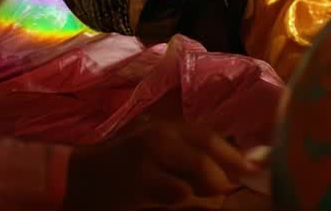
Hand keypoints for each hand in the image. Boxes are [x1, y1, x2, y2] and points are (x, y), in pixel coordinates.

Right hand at [64, 120, 253, 209]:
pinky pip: (175, 199)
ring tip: (197, 197)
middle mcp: (157, 141)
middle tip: (224, 190)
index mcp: (165, 128)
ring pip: (192, 188)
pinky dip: (183, 205)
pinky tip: (171, 203)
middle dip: (221, 181)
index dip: (235, 156)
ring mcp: (144, 166)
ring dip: (203, 198)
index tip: (254, 169)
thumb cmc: (125, 163)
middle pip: (205, 163)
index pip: (209, 139)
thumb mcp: (159, 146)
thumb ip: (193, 151)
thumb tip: (243, 162)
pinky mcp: (136, 190)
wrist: (76, 178)